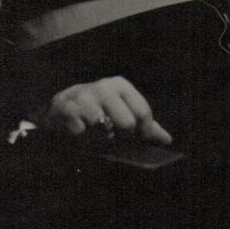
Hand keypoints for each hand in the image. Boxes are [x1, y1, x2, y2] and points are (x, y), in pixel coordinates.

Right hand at [44, 75, 171, 143]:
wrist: (61, 108)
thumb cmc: (98, 111)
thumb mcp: (121, 111)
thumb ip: (145, 126)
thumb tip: (168, 140)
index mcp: (119, 85)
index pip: (142, 111)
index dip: (145, 132)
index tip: (141, 141)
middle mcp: (103, 88)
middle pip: (126, 124)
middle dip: (123, 139)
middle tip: (115, 140)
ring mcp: (84, 98)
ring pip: (105, 132)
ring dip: (102, 142)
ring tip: (96, 137)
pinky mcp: (68, 112)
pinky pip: (85, 138)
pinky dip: (84, 143)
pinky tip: (80, 137)